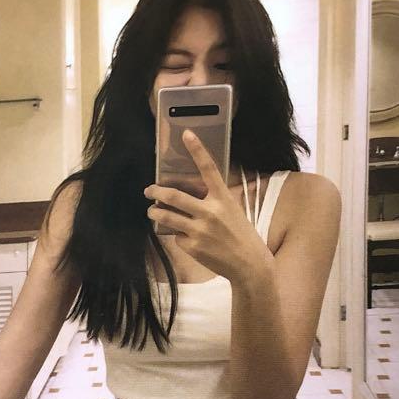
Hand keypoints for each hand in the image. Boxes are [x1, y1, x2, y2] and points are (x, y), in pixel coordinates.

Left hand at [144, 130, 272, 286]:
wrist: (249, 265)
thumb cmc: (241, 235)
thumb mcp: (232, 211)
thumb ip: (213, 200)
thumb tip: (189, 195)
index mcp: (223, 198)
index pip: (209, 168)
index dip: (197, 149)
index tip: (186, 134)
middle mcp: (210, 211)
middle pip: (173, 195)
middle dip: (155, 191)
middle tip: (149, 191)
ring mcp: (199, 230)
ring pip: (166, 216)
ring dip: (154, 213)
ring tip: (152, 212)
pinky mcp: (192, 246)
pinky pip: (176, 236)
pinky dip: (178, 235)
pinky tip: (186, 238)